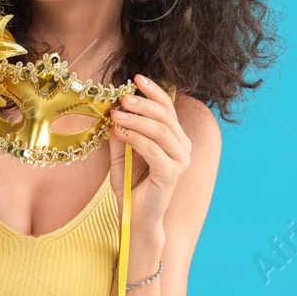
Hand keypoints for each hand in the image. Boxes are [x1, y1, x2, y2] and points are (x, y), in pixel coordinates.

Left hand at [106, 75, 189, 228]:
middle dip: (144, 103)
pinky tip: (121, 133)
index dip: (154, 91)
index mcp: (175, 139)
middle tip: (124, 97)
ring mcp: (180, 161)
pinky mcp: (171, 174)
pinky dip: (136, 139)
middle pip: (166, 117)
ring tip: (117, 114)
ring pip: (161, 131)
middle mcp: (183, 147)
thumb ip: (120, 133)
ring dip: (137, 120)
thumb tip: (114, 110)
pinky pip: (153, 150)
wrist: (135, 217)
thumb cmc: (130, 186)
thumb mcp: (120, 154)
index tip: (136, 78)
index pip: (168, 109)